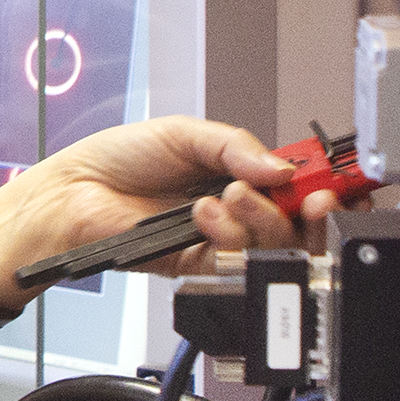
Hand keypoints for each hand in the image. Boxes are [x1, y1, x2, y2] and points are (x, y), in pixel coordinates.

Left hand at [0, 116, 340, 285]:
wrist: (71, 194)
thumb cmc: (115, 159)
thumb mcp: (185, 133)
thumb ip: (237, 147)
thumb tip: (280, 167)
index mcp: (236, 171)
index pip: (293, 184)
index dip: (318, 186)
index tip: (328, 182)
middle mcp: (233, 209)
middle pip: (295, 222)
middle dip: (305, 211)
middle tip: (304, 197)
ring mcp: (217, 240)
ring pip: (271, 247)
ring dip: (262, 220)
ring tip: (231, 195)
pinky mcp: (198, 267)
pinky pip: (234, 262)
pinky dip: (229, 237)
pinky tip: (207, 215)